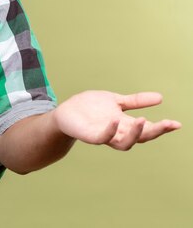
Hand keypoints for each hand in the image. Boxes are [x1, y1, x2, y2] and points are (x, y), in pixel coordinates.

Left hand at [53, 90, 180, 149]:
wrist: (65, 112)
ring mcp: (104, 135)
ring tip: (144, 120)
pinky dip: (109, 131)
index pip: (147, 129)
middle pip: (140, 138)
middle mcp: (117, 132)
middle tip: (167, 124)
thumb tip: (161, 98)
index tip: (176, 124)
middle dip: (155, 132)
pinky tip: (114, 120)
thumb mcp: (115, 100)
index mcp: (125, 124)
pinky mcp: (89, 136)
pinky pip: (101, 138)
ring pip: (124, 143)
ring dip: (135, 134)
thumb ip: (135, 101)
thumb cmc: (90, 108)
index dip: (162, 128)